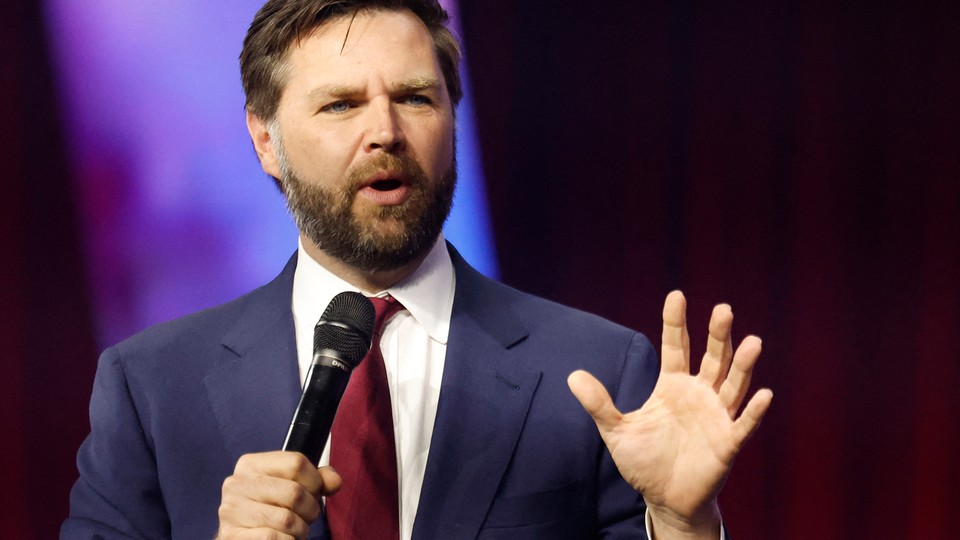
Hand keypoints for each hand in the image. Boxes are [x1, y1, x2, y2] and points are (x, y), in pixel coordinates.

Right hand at [217, 451, 341, 539]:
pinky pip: (273, 538)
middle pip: (294, 492)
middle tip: (306, 517)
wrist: (244, 536)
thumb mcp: (292, 486)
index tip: (313, 493)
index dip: (315, 481)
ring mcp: (231, 510)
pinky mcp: (231, 535)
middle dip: (310, 509)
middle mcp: (237, 484)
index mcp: (251, 464)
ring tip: (295, 530)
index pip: (296, 462)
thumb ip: (317, 480)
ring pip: (286, 519)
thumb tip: (334, 482)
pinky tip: (283, 539)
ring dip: (300, 530)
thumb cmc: (271, 509)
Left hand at [568, 291, 771, 536]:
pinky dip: (753, 411)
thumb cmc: (644, 461)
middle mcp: (699, 394)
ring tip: (752, 341)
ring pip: (733, 385)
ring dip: (742, 365)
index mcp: (672, 385)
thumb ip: (599, 404)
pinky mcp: (727, 444)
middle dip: (717, 335)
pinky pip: (743, 425)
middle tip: (723, 309)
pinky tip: (763, 394)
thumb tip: (572, 376)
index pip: (676, 346)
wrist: (665, 499)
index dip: (675, 322)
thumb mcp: (617, 431)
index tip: (676, 295)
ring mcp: (716, 417)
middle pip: (712, 358)